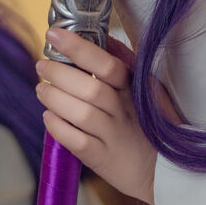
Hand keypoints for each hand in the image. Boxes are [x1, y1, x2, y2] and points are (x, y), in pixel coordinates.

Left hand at [36, 27, 156, 201]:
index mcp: (135, 90)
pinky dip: (58, 127)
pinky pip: (78, 142)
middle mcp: (126, 112)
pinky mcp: (103, 159)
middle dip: (60, 73)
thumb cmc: (147, 124)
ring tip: (42, 89)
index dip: (79, 48)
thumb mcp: (145, 89)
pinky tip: (49, 117)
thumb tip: (104, 37)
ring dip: (55, 98)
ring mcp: (115, 136)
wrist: (164, 170)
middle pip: (91, 88)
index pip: (108, 64)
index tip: (55, 34)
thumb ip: (125, 62)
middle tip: (42, 66)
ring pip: (82, 114)